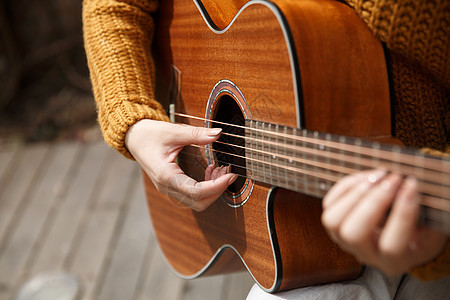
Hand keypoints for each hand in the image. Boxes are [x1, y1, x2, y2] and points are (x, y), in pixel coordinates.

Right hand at [125, 119, 237, 211]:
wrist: (133, 138)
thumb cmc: (150, 134)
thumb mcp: (174, 131)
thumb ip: (197, 134)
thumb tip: (218, 133)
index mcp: (166, 176)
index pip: (197, 191)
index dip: (217, 186)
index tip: (230, 175)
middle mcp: (167, 187)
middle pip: (199, 202)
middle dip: (217, 190)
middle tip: (229, 173)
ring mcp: (168, 189)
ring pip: (196, 201)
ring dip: (212, 189)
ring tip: (221, 169)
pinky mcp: (172, 186)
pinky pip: (192, 194)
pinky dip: (206, 186)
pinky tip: (211, 171)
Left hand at [321, 170, 446, 274]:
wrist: (404, 237)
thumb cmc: (422, 230)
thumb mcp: (432, 228)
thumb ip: (424, 213)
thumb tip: (413, 185)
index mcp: (394, 262)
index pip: (392, 246)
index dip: (402, 215)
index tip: (412, 185)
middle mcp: (365, 254)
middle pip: (354, 234)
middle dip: (373, 201)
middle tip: (394, 178)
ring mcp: (344, 241)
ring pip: (333, 221)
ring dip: (355, 193)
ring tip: (379, 175)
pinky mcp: (334, 225)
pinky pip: (329, 204)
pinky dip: (346, 186)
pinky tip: (367, 176)